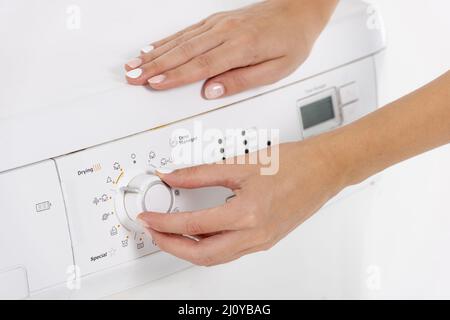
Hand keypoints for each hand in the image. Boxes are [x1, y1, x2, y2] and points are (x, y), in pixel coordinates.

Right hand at [125, 0, 337, 98]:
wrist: (298, 10)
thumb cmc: (291, 40)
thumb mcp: (276, 70)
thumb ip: (242, 81)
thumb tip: (212, 91)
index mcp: (241, 46)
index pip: (201, 65)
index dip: (175, 76)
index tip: (154, 84)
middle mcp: (226, 32)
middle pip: (183, 51)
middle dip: (154, 66)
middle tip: (132, 77)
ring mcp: (218, 23)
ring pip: (180, 40)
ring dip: (154, 53)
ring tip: (134, 64)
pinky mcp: (216, 20)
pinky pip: (186, 31)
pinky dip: (166, 40)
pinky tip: (153, 47)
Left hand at [138, 140, 346, 265]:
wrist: (324, 169)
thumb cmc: (294, 163)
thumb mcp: (241, 163)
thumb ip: (200, 173)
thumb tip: (173, 176)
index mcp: (248, 214)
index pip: (193, 225)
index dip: (164, 222)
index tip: (148, 217)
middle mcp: (255, 235)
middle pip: (201, 254)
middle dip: (171, 245)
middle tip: (153, 231)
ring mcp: (261, 241)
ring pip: (216, 257)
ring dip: (188, 249)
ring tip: (171, 233)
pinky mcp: (265, 240)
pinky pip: (230, 252)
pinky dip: (208, 246)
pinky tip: (200, 233)